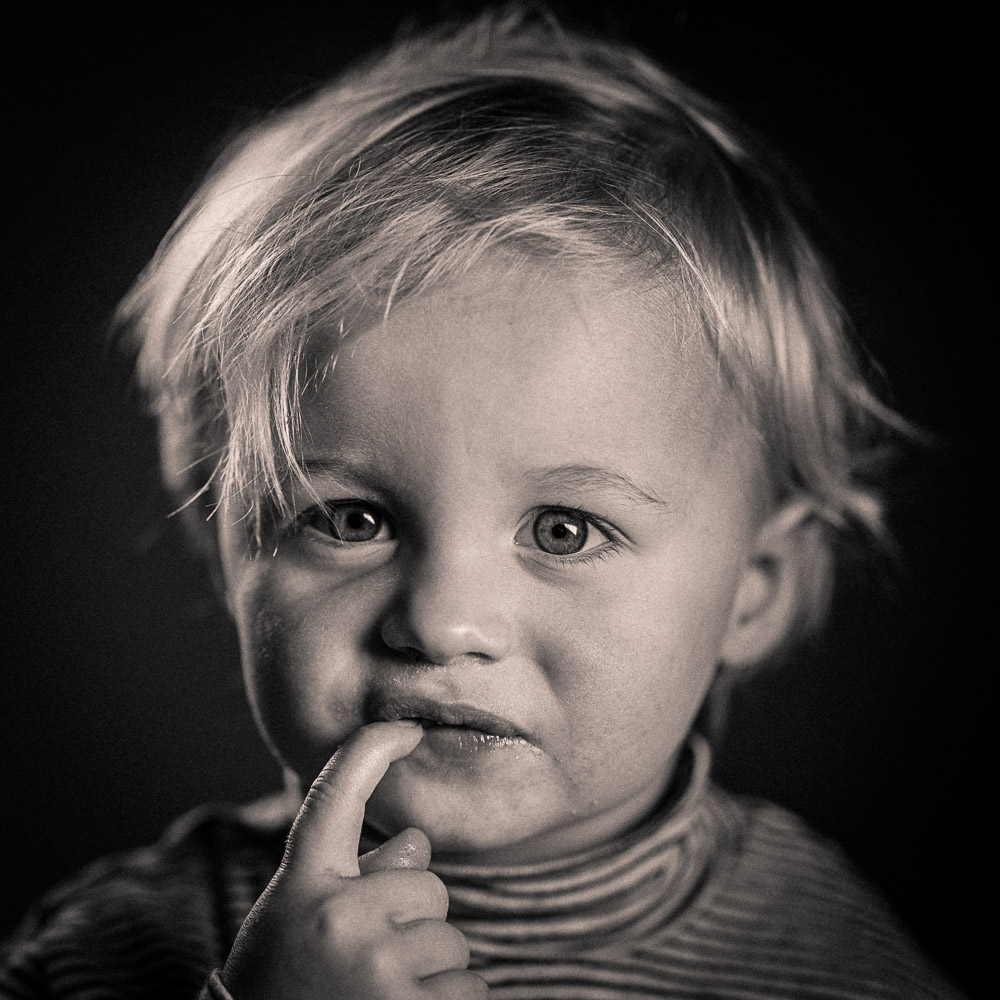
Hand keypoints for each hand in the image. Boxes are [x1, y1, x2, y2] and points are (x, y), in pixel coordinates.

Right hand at [220, 721, 487, 998]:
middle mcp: (336, 914)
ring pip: (452, 941)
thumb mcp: (301, 925)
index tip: (402, 728)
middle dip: (413, 922)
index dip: (369, 751)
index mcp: (304, 885)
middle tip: (366, 966)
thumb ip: (357, 879)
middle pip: (427, 886)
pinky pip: (469, 988)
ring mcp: (373, 965)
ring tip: (378, 999)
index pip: (333, 796)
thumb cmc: (283, 988)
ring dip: (431, 970)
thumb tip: (419, 842)